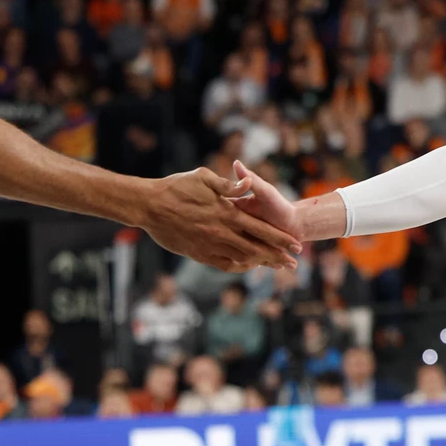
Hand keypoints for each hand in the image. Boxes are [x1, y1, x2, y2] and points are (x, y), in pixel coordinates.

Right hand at [143, 167, 300, 270]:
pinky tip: (247, 266)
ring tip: (275, 267)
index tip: (297, 245)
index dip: (280, 239)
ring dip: (260, 263)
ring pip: (242, 258)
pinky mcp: (198, 253)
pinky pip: (223, 264)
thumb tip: (248, 183)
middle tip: (292, 264)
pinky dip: (239, 266)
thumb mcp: (204, 178)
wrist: (148, 205)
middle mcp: (221, 232)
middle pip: (256, 248)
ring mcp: (210, 245)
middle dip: (277, 256)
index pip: (261, 229)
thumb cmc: (175, 187)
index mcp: (227, 213)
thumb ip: (229, 184)